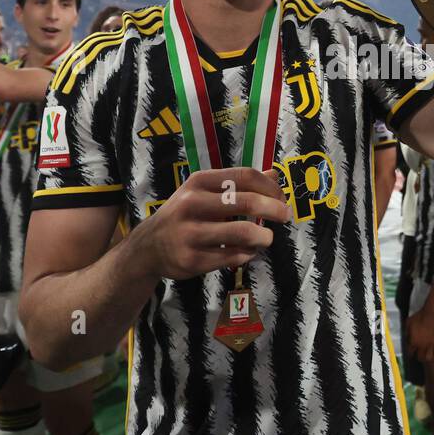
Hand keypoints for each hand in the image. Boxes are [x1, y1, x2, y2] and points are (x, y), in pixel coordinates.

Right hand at [123, 168, 290, 281]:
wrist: (148, 247)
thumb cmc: (185, 215)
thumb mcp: (205, 192)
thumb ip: (238, 184)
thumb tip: (274, 174)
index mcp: (199, 182)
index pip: (245, 176)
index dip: (270, 187)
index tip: (281, 198)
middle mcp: (192, 204)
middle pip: (247, 202)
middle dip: (274, 209)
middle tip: (285, 216)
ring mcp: (191, 233)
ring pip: (243, 233)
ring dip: (264, 237)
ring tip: (267, 239)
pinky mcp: (192, 260)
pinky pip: (234, 257)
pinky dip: (248, 255)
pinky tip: (247, 252)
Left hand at [406, 306, 433, 362]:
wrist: (431, 313)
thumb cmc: (418, 317)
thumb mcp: (408, 323)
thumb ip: (406, 332)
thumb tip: (407, 338)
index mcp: (413, 341)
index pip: (410, 352)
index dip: (410, 353)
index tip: (411, 351)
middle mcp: (421, 345)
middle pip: (419, 357)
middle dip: (418, 357)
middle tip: (418, 355)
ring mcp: (431, 345)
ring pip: (428, 357)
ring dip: (426, 358)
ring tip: (426, 356)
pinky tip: (433, 352)